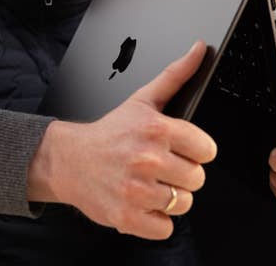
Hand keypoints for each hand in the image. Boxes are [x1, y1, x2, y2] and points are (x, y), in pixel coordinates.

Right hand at [28, 40, 217, 239]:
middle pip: (197, 179)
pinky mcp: (128, 217)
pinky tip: (142, 203)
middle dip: (182, 174)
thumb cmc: (109, 133)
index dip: (195, 151)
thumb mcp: (142, 100)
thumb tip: (200, 49)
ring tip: (150, 184)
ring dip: (169, 198)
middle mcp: (148, 159)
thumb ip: (176, 75)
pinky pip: (165, 227)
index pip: (207, 150)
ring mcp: (137, 190)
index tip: (180, 150)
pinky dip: (155, 220)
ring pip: (183, 204)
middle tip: (161, 167)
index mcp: (156, 129)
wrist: (68, 160)